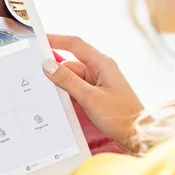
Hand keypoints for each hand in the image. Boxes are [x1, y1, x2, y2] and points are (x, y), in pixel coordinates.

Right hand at [43, 35, 143, 151]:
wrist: (138, 135)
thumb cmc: (120, 116)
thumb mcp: (90, 98)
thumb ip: (67, 81)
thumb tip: (48, 65)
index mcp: (102, 64)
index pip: (75, 44)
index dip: (56, 39)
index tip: (39, 39)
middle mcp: (101, 70)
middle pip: (72, 64)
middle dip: (56, 70)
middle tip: (36, 77)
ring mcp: (100, 82)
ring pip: (73, 78)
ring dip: (62, 85)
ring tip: (47, 94)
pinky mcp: (98, 94)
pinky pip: (78, 88)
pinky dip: (69, 94)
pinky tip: (60, 103)